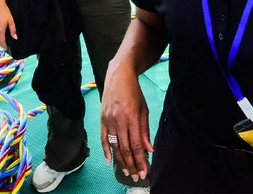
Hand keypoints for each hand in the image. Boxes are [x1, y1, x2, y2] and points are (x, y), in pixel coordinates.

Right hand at [0, 1, 16, 50]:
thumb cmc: (4, 11)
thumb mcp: (11, 20)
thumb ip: (13, 30)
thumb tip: (15, 37)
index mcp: (0, 30)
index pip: (2, 41)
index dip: (4, 46)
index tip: (7, 48)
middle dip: (1, 44)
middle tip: (5, 45)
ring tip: (1, 41)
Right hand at [100, 62, 152, 181]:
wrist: (118, 76)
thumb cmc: (134, 92)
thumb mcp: (144, 109)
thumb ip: (145, 130)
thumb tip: (149, 149)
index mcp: (132, 117)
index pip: (137, 144)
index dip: (141, 160)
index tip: (145, 171)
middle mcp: (119, 120)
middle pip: (125, 148)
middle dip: (132, 164)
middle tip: (137, 176)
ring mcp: (109, 120)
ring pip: (114, 145)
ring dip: (121, 161)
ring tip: (127, 172)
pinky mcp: (102, 119)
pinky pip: (103, 137)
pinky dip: (106, 150)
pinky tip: (110, 161)